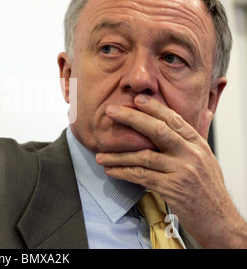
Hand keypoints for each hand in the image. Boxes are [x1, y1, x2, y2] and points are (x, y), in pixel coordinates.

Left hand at [95, 94, 246, 247]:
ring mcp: (181, 171)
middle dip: (131, 118)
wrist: (218, 219)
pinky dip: (122, 172)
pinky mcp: (171, 188)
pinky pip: (141, 176)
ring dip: (118, 155)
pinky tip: (110, 170)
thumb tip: (186, 117)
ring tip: (100, 154)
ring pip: (143, 156)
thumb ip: (190, 140)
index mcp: (197, 144)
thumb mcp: (206, 159)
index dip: (154, 108)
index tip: (136, 99)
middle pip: (157, 130)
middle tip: (111, 112)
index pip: (174, 119)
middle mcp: (190, 154)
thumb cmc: (208, 188)